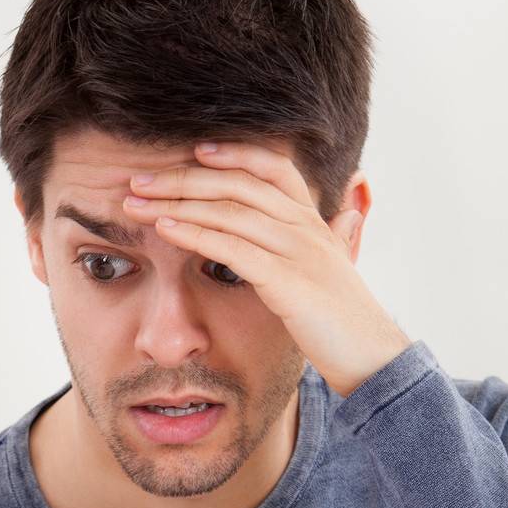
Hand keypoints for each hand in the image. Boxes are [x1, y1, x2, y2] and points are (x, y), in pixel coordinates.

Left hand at [120, 140, 412, 397]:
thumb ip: (338, 236)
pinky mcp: (287, 282)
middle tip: (138, 179)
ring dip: (176, 202)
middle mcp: (307, 227)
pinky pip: (232, 249)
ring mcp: (298, 252)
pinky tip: (164, 228)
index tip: (194, 149)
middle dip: (183, 178)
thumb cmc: (346, 319)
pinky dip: (194, 233)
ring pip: (229, 211)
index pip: (273, 168)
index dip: (234, 153)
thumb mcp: (339, 268)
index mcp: (315, 221)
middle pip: (237, 184)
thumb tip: (350, 210)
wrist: (373, 358)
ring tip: (135, 201)